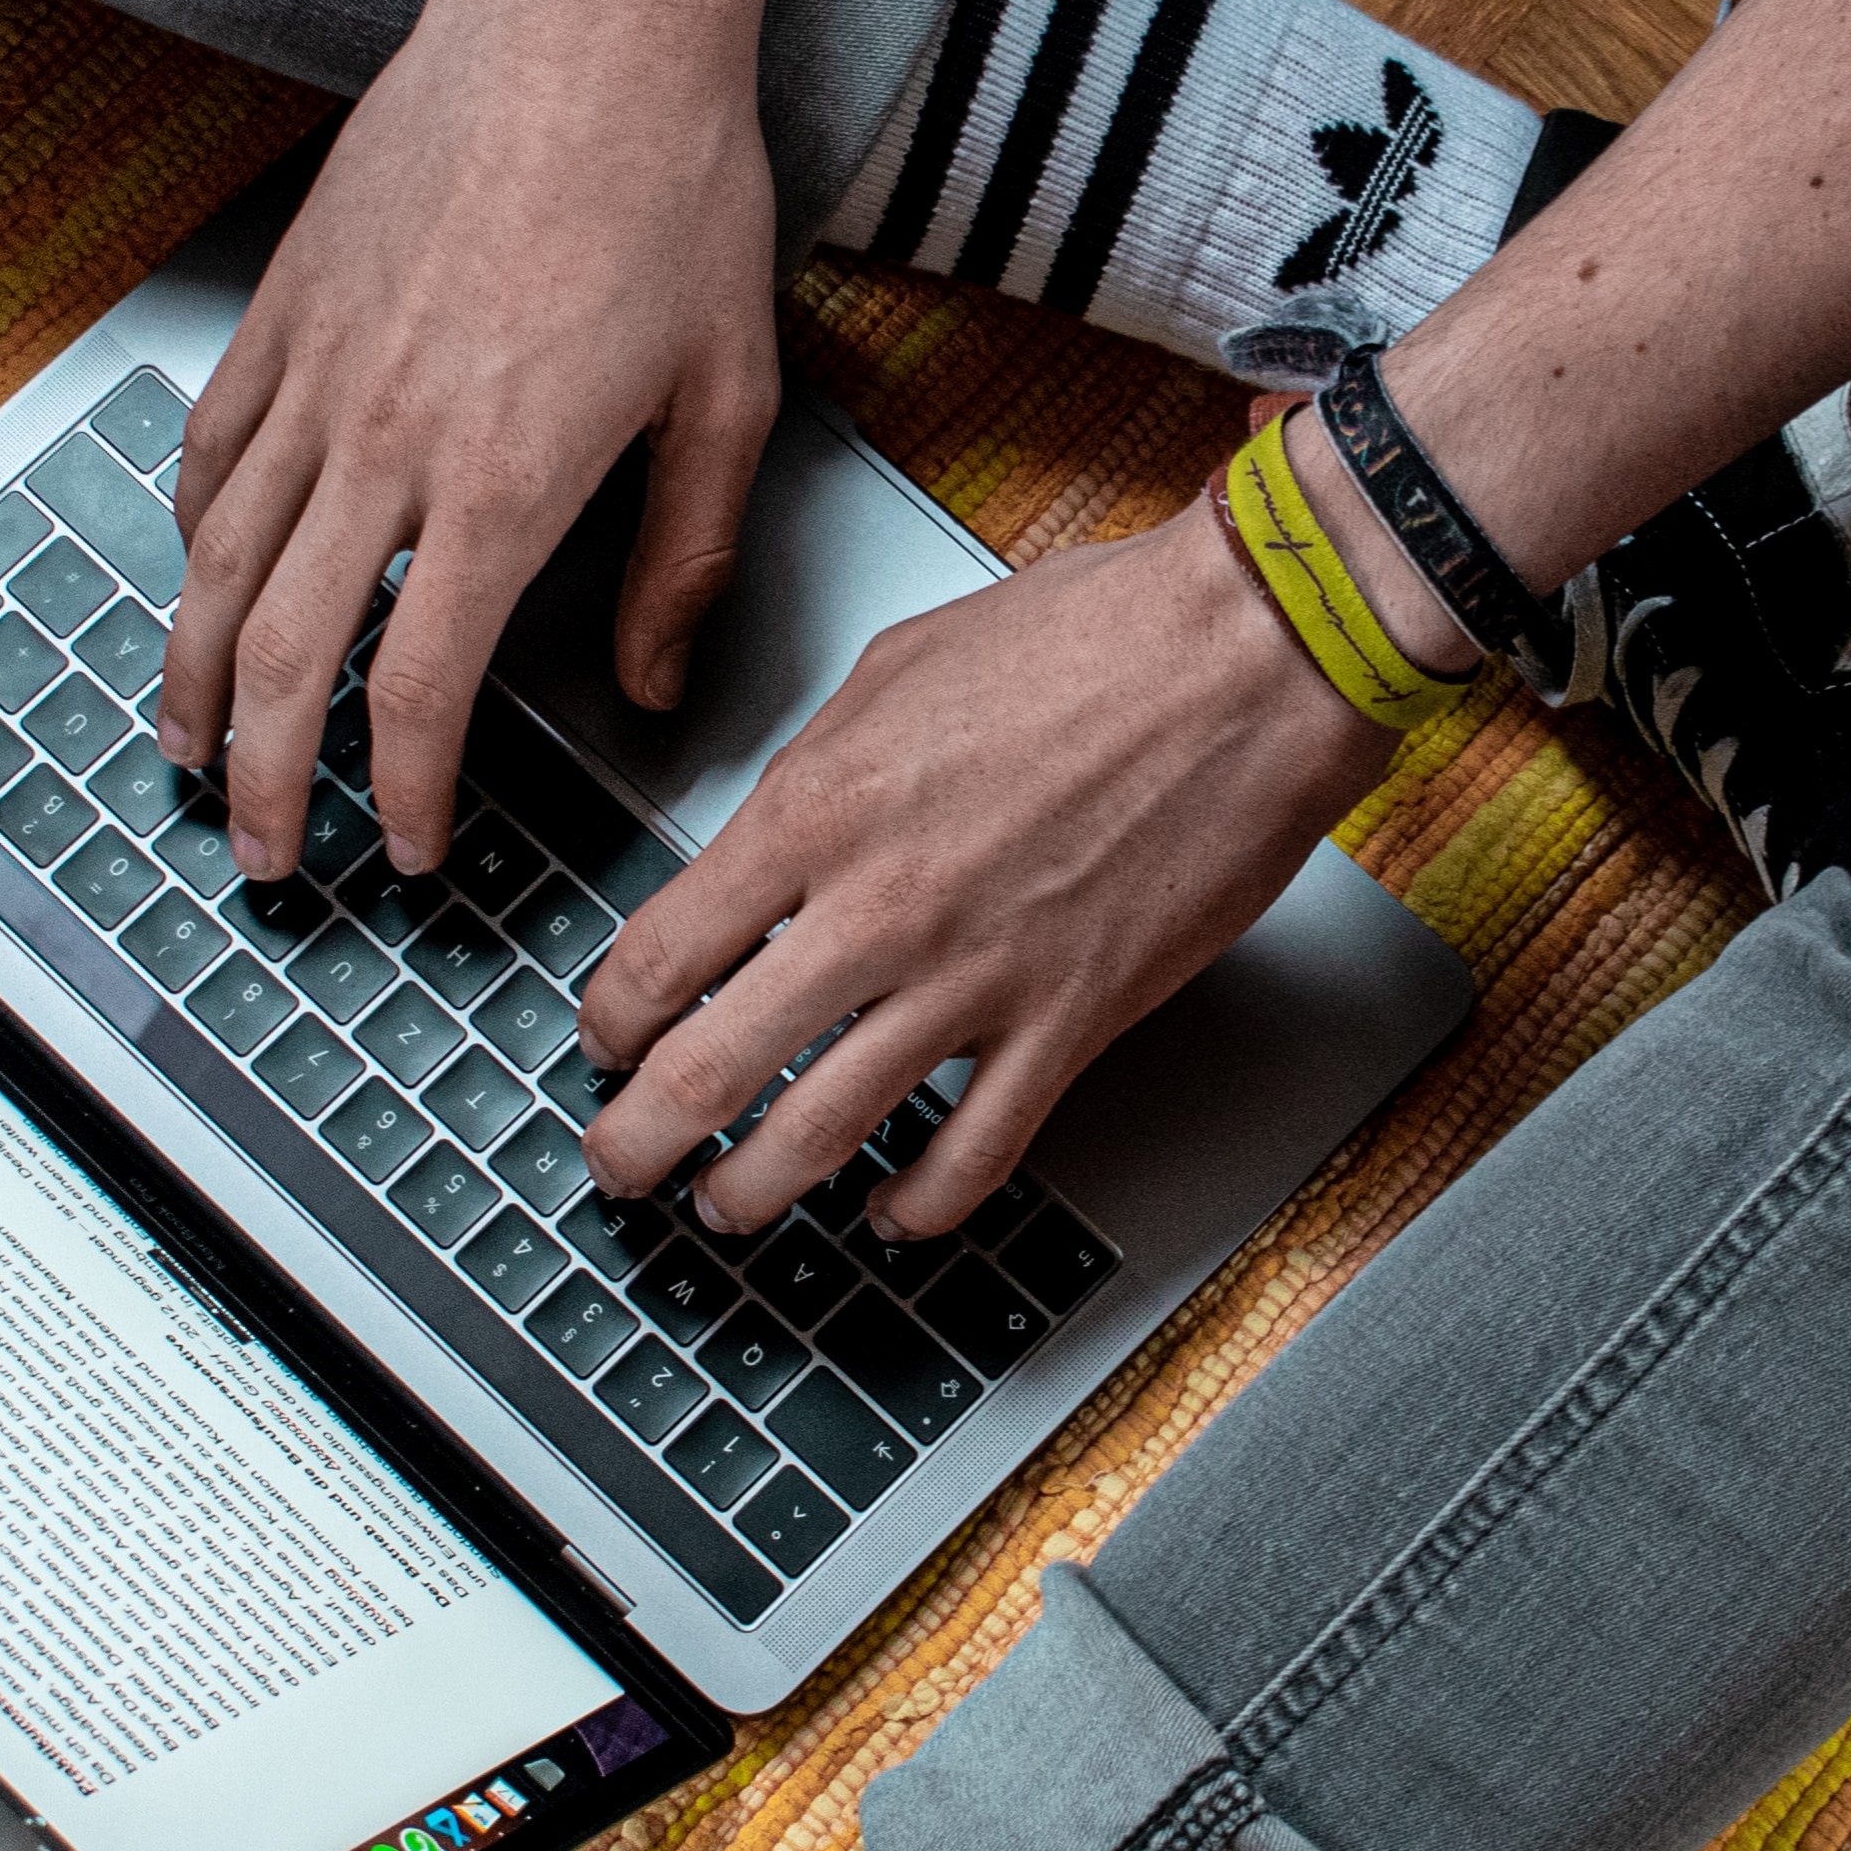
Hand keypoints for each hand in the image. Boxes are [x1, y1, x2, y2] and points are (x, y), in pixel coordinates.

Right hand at [156, 0, 782, 877]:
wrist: (587, 11)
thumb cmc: (676, 187)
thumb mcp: (730, 394)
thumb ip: (686, 558)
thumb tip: (658, 687)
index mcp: (504, 485)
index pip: (414, 693)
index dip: (401, 797)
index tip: (411, 852)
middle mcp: (386, 441)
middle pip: (284, 657)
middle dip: (263, 780)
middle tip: (264, 857)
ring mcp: (318, 368)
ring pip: (215, 565)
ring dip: (194, 680)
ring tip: (191, 752)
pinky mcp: (285, 301)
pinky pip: (209, 448)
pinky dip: (191, 537)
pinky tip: (198, 580)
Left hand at [575, 491, 1401, 1235]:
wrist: (1246, 658)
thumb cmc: (1092, 636)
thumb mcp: (894, 670)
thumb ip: (813, 774)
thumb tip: (765, 847)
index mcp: (816, 809)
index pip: (660, 954)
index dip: (609, 1022)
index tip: (604, 1042)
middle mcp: (878, 907)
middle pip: (708, 1071)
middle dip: (638, 1143)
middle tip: (618, 1167)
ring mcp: (975, 978)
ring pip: (820, 1135)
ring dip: (751, 1193)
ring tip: (725, 1209)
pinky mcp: (1071, 1024)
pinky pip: (973, 1158)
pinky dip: (917, 1208)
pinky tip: (891, 1213)